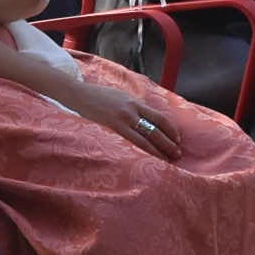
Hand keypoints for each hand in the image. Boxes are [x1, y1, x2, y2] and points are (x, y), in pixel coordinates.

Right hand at [58, 76, 182, 161]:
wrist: (77, 94)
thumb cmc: (98, 96)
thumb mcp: (120, 97)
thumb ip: (133, 107)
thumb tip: (148, 119)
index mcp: (134, 102)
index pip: (160, 117)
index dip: (171, 130)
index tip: (177, 139)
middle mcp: (131, 110)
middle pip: (156, 128)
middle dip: (169, 143)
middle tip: (177, 154)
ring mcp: (121, 119)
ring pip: (146, 138)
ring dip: (158, 150)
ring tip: (166, 160)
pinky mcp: (111, 128)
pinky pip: (131, 142)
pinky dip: (142, 151)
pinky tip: (146, 159)